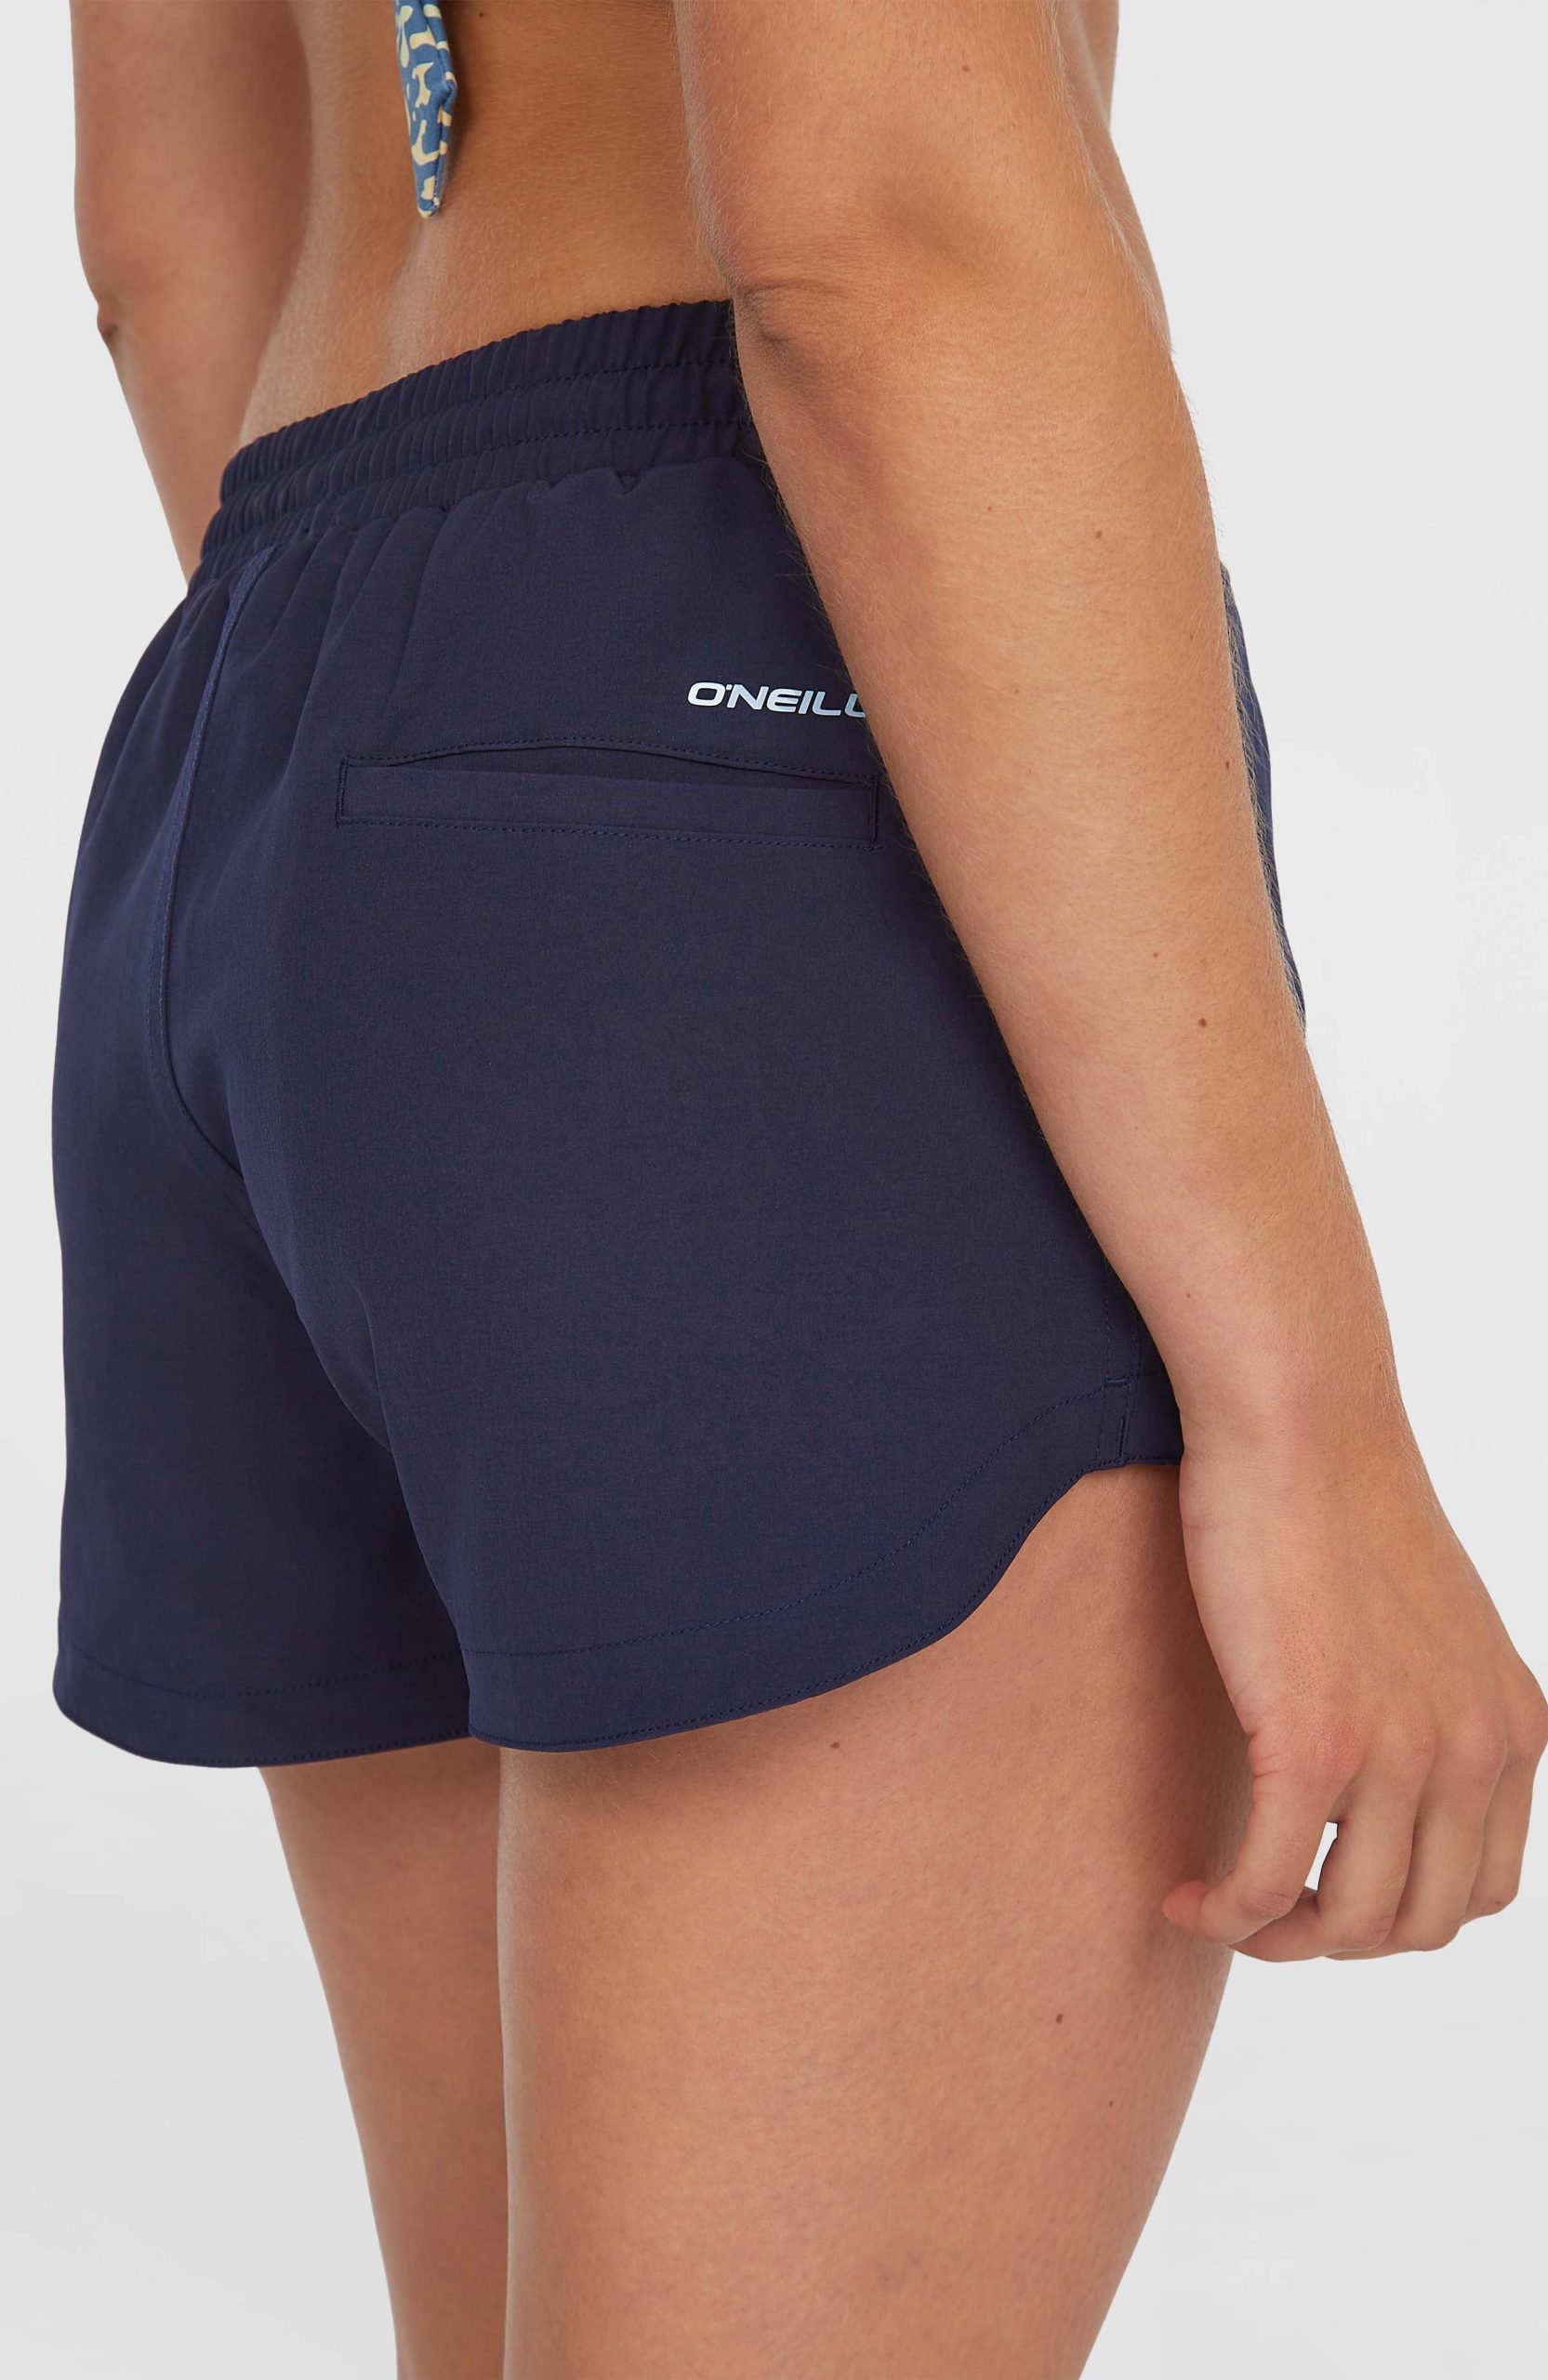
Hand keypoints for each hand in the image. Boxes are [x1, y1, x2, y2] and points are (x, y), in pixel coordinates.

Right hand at [1163, 1421, 1546, 1959]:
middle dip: (1333, 1936)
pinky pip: (1266, 1882)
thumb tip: (1366, 1779)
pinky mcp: (1315, 1738)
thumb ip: (1424, 1704)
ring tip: (1217, 1901)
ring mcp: (1402, 1750)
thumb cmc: (1334, 1498)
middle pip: (1420, 1922)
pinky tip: (1183, 1891)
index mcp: (1512, 1726)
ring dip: (1276, 1937)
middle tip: (1260, 1904)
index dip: (1395, 1909)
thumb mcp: (1425, 1623)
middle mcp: (1476, 1749)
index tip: (1318, 1881)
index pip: (1481, 1887)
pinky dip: (1223, 1911)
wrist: (1300, 1419)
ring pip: (1349, 1922)